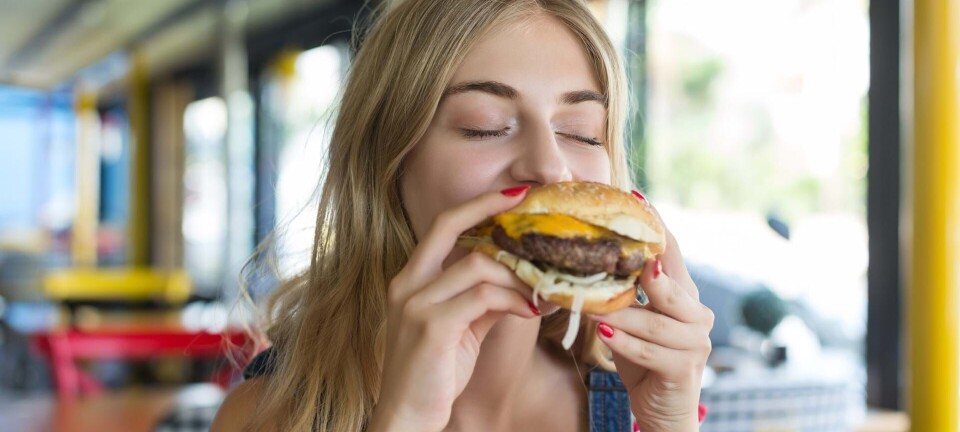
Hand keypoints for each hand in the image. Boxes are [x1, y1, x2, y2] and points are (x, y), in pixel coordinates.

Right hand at [369, 186, 539, 431]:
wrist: (406, 418)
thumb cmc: (432, 376)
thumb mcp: (459, 329)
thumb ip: (483, 300)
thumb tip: (523, 283)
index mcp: (410, 279)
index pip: (441, 225)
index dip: (477, 205)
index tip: (513, 194)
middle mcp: (407, 284)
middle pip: (448, 225)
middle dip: (491, 209)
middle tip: (531, 207)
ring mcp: (415, 303)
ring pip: (478, 265)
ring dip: (518, 276)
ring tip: (543, 290)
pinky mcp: (431, 326)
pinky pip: (483, 298)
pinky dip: (513, 300)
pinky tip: (531, 311)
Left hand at [589, 205, 713, 430]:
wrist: (662, 409)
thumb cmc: (642, 357)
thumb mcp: (628, 318)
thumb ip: (619, 292)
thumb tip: (582, 257)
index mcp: (682, 293)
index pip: (671, 251)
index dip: (656, 225)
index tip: (636, 197)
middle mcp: (695, 313)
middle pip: (670, 282)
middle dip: (644, 268)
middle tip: (620, 253)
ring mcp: (694, 342)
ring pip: (655, 321)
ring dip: (621, 313)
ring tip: (591, 305)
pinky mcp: (683, 369)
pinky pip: (652, 351)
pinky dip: (626, 343)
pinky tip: (605, 333)